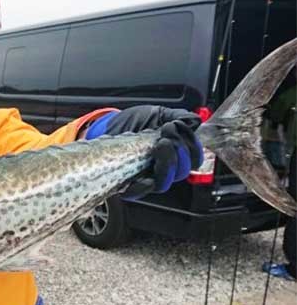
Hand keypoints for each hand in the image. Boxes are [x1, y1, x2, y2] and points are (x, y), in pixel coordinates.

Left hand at [86, 105, 202, 195]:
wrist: (109, 126)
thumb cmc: (133, 122)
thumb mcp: (157, 113)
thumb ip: (177, 116)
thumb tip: (195, 121)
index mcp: (175, 154)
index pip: (194, 160)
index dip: (192, 146)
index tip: (178, 127)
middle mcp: (163, 168)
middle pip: (182, 173)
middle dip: (179, 152)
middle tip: (167, 136)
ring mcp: (147, 177)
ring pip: (164, 183)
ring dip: (166, 164)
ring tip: (160, 144)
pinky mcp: (129, 184)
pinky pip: (140, 191)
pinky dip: (144, 184)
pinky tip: (144, 171)